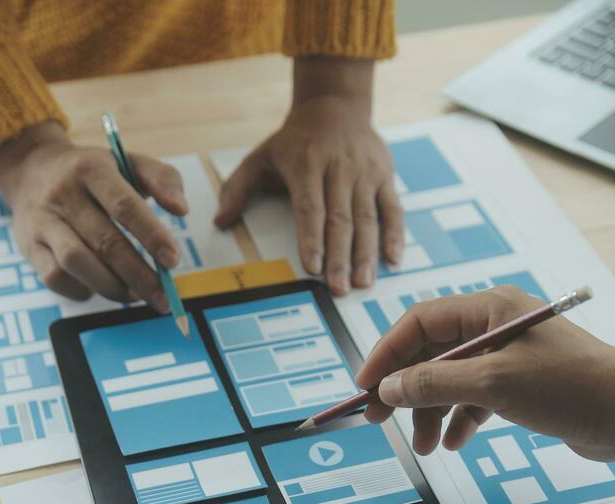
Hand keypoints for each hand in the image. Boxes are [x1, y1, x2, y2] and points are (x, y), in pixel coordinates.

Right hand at [0, 121, 187, 308]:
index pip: (125, 206)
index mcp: (92, 169)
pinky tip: (100, 288)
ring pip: (77, 263)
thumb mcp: (128, 163)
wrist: (32, 168)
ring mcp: (43, 221)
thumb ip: (163, 179)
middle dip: (140, 276)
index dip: (151, 236)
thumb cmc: (93, 173)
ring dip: (113, 287)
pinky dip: (83, 291)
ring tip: (136, 295)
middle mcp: (63, 194)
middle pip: (105, 242)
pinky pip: (56, 278)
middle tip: (163, 297)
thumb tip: (182, 210)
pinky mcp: (29, 247)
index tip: (173, 261)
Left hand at [215, 59, 402, 295]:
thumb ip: (238, 188)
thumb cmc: (295, 140)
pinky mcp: (385, 175)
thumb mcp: (261, 156)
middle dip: (340, 256)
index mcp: (306, 164)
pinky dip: (395, 235)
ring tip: (363, 282)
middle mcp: (338, 168)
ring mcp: (365, 172)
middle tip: (340, 288)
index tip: (313, 267)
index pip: (310, 206)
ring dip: (366, 252)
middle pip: (340, 218)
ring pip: (367, 217)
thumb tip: (219, 221)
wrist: (335, 104)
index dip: (312, 237)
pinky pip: (392, 208)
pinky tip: (392, 260)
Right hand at [357, 285, 614, 461]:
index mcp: (489, 309)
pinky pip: (475, 399)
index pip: (420, 322)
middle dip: (406, 389)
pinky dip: (460, 419)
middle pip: (431, 354)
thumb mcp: (492, 384)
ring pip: (451, 380)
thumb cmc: (568, 386)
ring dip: (432, 412)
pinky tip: (456, 442)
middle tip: (379, 420)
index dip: (387, 354)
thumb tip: (388, 388)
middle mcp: (496, 327)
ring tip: (425, 447)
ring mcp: (508, 356)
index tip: (364, 386)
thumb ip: (434, 385)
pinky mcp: (520, 385)